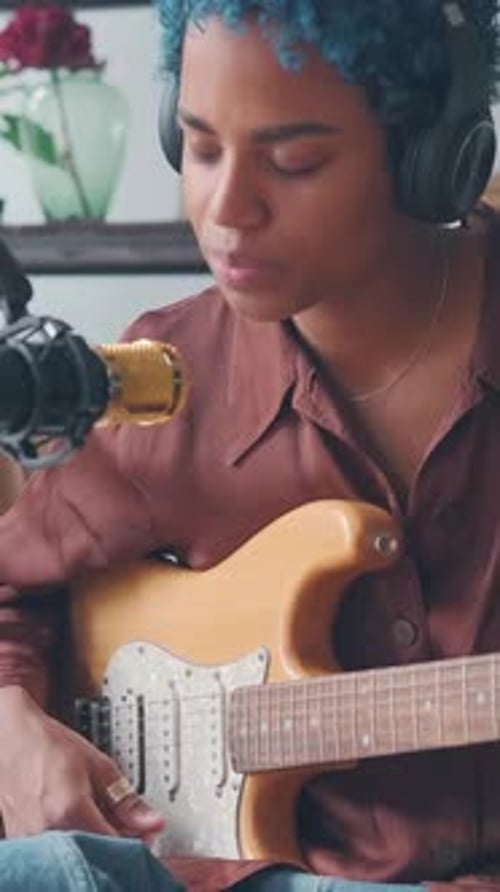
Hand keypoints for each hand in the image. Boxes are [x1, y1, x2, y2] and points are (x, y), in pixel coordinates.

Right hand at [0, 686, 164, 840]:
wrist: (10, 737)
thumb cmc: (47, 744)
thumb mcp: (96, 765)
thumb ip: (125, 799)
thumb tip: (152, 821)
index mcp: (69, 812)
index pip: (115, 845)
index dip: (137, 840)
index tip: (148, 832)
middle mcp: (47, 831)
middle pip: (96, 851)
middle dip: (118, 841)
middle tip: (127, 824)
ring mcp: (32, 838)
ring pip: (78, 851)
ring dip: (95, 838)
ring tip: (97, 815)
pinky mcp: (22, 840)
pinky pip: (57, 848)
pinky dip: (73, 838)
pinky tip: (77, 820)